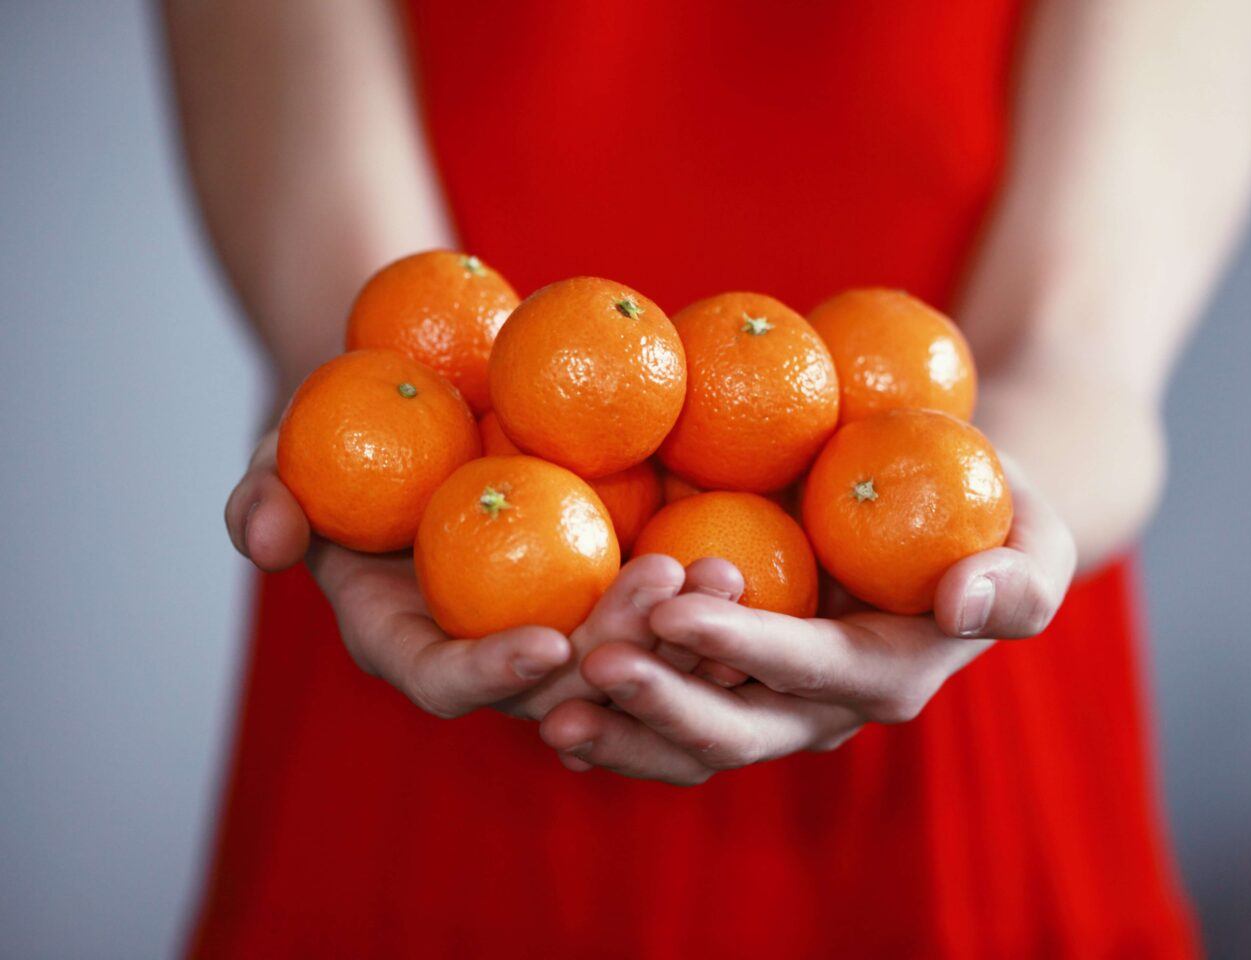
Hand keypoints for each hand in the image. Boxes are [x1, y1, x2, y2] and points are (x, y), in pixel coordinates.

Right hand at [225, 429, 742, 719]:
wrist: (420, 401)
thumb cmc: (343, 430)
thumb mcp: (288, 450)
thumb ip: (266, 496)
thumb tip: (261, 540)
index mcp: (412, 641)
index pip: (448, 683)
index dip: (492, 675)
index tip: (548, 640)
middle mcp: (490, 650)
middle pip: (559, 684)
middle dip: (616, 650)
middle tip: (669, 586)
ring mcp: (556, 621)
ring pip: (625, 657)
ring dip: (680, 631)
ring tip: (730, 572)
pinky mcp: (604, 587)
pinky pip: (659, 608)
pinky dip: (699, 594)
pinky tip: (747, 552)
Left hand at [538, 457, 1075, 783]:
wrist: (944, 519)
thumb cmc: (992, 514)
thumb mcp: (1035, 539)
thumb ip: (1016, 578)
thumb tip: (963, 601)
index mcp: (888, 674)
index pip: (814, 668)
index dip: (749, 647)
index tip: (679, 607)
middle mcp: (823, 709)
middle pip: (739, 728)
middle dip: (666, 705)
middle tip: (594, 662)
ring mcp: (771, 703)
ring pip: (691, 741)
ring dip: (623, 729)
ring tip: (550, 707)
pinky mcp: (730, 683)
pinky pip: (667, 717)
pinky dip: (613, 718)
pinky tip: (546, 703)